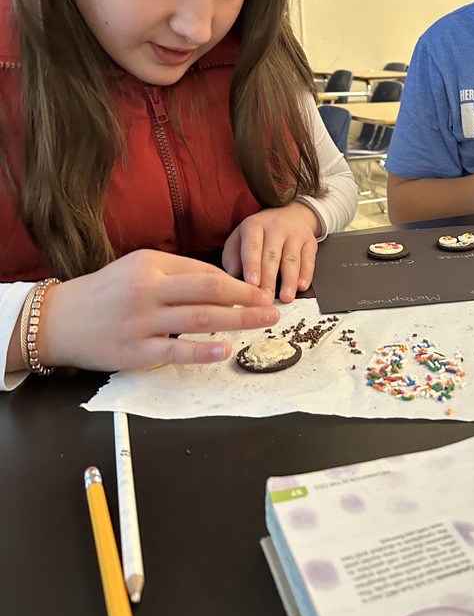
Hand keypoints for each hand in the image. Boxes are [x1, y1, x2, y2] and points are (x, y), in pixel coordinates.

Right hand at [39, 250, 280, 371]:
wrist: (59, 320)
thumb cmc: (104, 294)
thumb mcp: (136, 269)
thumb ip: (174, 274)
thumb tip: (219, 283)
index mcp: (150, 264)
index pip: (203, 271)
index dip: (235, 281)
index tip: (257, 289)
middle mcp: (148, 289)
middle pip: (208, 290)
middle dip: (246, 297)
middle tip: (271, 304)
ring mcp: (142, 321)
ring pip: (199, 318)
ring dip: (237, 320)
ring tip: (262, 322)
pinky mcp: (135, 351)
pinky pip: (176, 351)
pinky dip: (203, 350)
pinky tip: (225, 349)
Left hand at [221, 201, 320, 302]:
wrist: (290, 214)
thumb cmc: (260, 232)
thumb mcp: (239, 237)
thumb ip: (232, 256)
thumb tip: (232, 275)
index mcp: (254, 226)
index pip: (253, 247)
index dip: (252, 266)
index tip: (252, 284)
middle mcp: (276, 227)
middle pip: (272, 256)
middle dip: (269, 280)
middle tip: (266, 299)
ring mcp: (295, 234)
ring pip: (292, 259)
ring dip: (289, 280)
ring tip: (286, 297)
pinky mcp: (310, 242)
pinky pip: (309, 260)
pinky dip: (306, 275)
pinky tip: (301, 286)